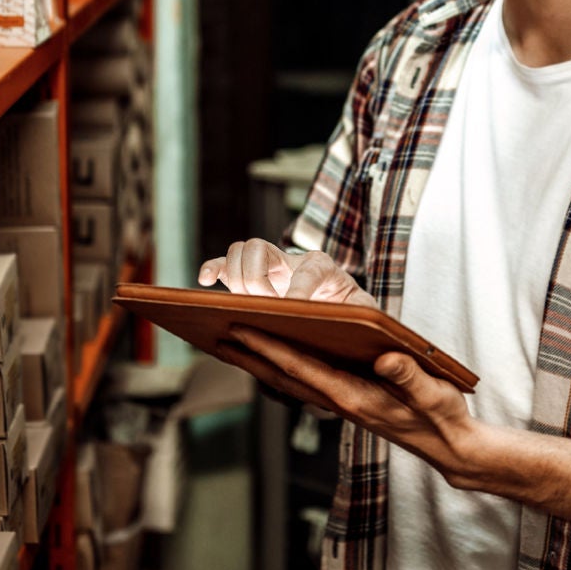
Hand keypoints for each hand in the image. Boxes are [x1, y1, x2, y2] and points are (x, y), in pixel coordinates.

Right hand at [197, 239, 377, 308]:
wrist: (338, 305)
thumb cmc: (351, 312)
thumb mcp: (366, 313)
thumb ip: (365, 313)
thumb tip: (360, 321)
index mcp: (323, 266)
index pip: (308, 268)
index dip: (297, 289)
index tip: (290, 308)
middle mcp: (292, 259)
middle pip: (259, 248)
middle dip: (255, 281)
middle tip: (263, 307)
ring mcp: (269, 266)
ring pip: (240, 250)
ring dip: (236, 279)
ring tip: (248, 305)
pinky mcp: (252, 275)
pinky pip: (224, 264)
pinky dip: (212, 268)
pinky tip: (204, 282)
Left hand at [219, 327, 481, 481]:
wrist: (449, 446)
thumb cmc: (442, 417)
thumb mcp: (434, 394)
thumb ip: (410, 378)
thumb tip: (387, 360)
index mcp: (354, 397)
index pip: (301, 368)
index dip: (269, 348)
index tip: (240, 329)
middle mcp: (340, 401)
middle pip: (283, 377)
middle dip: (248, 356)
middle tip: (213, 334)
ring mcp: (341, 402)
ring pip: (290, 380)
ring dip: (258, 362)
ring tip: (229, 342)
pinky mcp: (347, 399)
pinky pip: (305, 381)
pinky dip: (281, 366)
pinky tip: (272, 354)